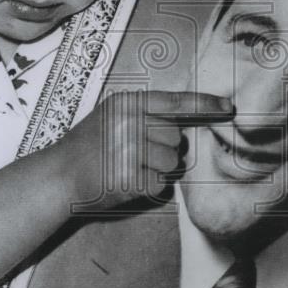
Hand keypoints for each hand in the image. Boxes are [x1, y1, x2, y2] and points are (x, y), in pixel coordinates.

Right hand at [53, 90, 233, 213]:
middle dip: (165, 148)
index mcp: (127, 103)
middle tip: (137, 153)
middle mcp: (129, 123)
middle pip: (176, 137)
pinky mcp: (129, 178)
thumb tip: (184, 122)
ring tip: (129, 166)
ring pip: (171, 162)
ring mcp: (129, 150)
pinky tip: (127, 181)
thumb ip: (145, 113)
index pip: (176, 101)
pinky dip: (148, 187)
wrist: (59, 176)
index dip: (205, 104)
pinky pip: (160, 184)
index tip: (228, 108)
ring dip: (157, 168)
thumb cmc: (88, 146)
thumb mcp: (112, 116)